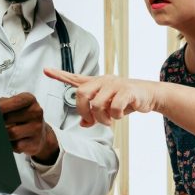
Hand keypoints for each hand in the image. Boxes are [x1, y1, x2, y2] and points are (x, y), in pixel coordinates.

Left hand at [0, 93, 58, 163]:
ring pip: (11, 134)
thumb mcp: (13, 106)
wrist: (40, 135)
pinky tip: (12, 141)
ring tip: (3, 133)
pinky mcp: (35, 144)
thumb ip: (1, 104)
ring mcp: (37, 128)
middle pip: (8, 118)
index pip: (13, 101)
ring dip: (3, 135)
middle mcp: (36, 112)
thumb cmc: (21, 118)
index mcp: (29, 99)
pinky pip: (16, 146)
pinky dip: (10, 145)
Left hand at [43, 68, 158, 126]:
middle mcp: (103, 81)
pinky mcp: (126, 90)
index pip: (75, 78)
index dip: (60, 75)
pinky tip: (120, 115)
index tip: (46, 70)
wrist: (148, 95)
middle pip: (81, 94)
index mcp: (96, 83)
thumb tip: (83, 124)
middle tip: (92, 121)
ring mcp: (114, 84)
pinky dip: (116, 116)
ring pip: (97, 104)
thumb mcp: (108, 108)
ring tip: (110, 120)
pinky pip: (114, 108)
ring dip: (102, 119)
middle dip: (84, 111)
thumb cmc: (125, 100)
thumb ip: (93, 114)